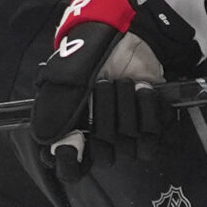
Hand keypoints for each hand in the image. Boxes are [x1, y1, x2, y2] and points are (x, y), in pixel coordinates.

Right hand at [29, 0, 201, 180]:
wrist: (123, 37)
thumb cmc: (89, 57)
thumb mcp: (63, 79)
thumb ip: (54, 111)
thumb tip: (52, 143)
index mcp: (74, 133)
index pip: (71, 170)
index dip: (72, 162)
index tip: (75, 141)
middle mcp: (100, 140)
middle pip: (105, 154)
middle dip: (104, 115)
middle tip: (102, 86)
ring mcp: (127, 134)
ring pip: (130, 145)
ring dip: (126, 108)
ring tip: (123, 83)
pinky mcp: (152, 124)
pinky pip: (153, 134)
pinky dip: (147, 107)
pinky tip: (141, 88)